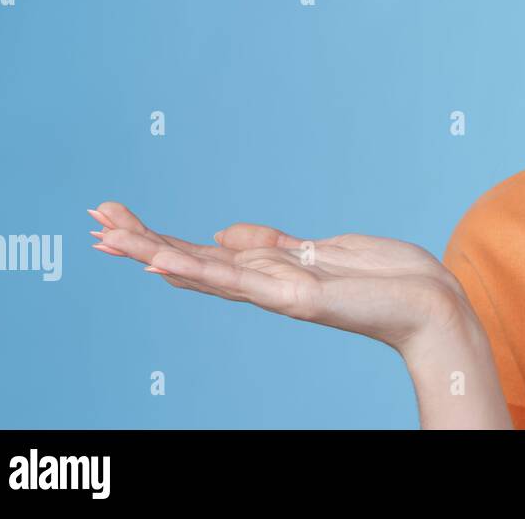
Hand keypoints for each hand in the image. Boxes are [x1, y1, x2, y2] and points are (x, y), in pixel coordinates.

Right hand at [87, 202, 470, 353]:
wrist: (432, 305)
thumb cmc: (388, 278)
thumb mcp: (324, 247)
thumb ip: (273, 244)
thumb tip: (223, 232)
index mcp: (272, 270)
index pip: (204, 253)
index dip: (160, 238)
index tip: (115, 219)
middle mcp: (267, 285)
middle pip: (193, 262)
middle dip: (143, 242)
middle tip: (93, 222)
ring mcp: (279, 294)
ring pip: (206, 272)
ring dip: (155, 253)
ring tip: (108, 238)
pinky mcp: (298, 298)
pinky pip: (242, 283)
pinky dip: (201, 271)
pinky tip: (164, 261)